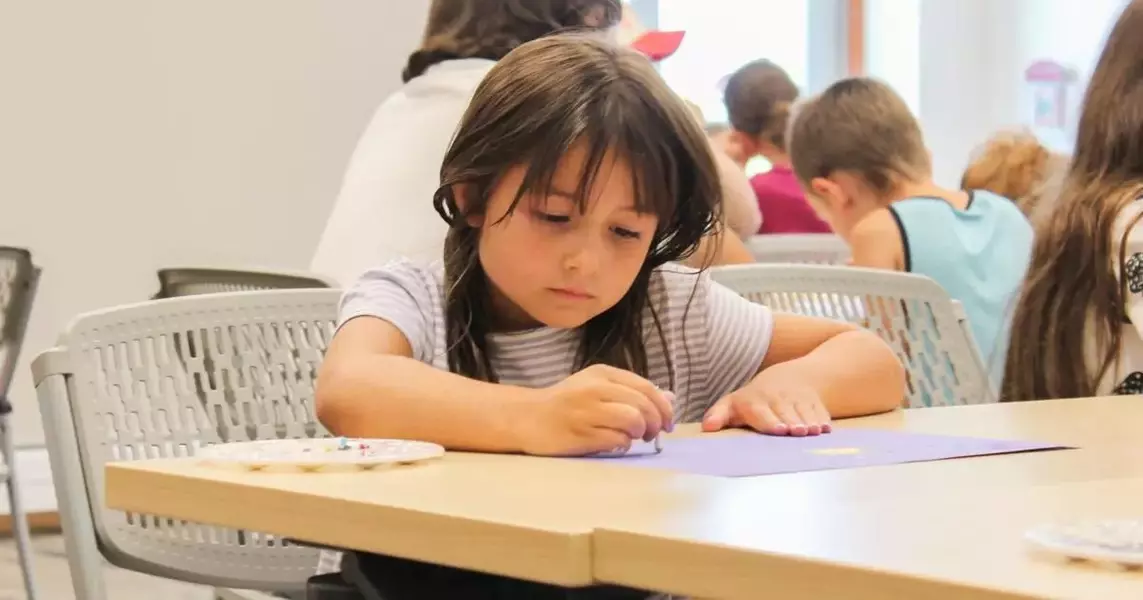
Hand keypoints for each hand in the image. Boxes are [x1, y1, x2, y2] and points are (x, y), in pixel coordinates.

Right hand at [516, 365, 673, 455]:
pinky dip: (623, 444)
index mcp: (602, 374)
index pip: (646, 388)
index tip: (667, 422)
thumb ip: (632, 391)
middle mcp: (595, 388)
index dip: (663, 408)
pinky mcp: (579, 434)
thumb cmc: (566, 404)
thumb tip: (670, 398)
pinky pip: (616, 440)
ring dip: (639, 433)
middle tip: (651, 434)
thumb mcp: (598, 388)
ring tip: (632, 438)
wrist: (526, 417)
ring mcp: (586, 411)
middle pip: (643, 405)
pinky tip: (615, 443)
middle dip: (655, 423)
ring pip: (632, 420)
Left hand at [702, 365, 831, 435]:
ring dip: (809, 423)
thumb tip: (707, 427)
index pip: (762, 412)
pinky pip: (819, 410)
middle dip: (793, 423)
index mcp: (754, 402)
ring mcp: (798, 398)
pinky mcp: (814, 400)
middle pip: (786, 414)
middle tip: (797, 432)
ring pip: (804, 412)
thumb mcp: (732, 404)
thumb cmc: (753, 399)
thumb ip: (718, 415)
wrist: (787, 379)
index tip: (779, 430)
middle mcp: (777, 398)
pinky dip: (822, 419)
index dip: (770, 422)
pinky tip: (824, 429)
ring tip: (813, 432)